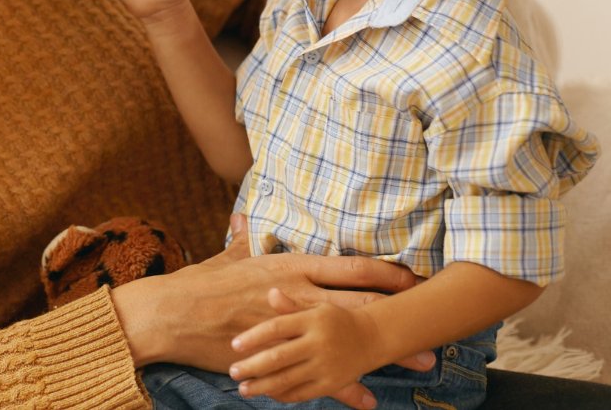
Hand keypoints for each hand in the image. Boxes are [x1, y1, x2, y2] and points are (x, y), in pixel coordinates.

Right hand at [111, 216, 432, 409]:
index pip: (351, 265)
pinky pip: (319, 373)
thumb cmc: (201, 284)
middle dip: (402, 310)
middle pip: (363, 301)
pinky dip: (345, 388)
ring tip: (423, 363)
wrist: (175, 314)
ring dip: (387, 351)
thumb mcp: (227, 257)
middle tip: (436, 320)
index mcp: (292, 267)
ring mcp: (292, 326)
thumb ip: (242, 239)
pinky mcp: (280, 354)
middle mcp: (299, 294)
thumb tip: (243, 218)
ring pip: (349, 338)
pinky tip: (368, 400)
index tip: (415, 274)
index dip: (387, 270)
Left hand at [229, 288, 386, 404]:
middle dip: (253, 366)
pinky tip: (268, 393)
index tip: (234, 345)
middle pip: (279, 357)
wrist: (373, 337)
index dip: (253, 337)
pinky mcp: (332, 383)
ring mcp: (326, 365)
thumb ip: (290, 306)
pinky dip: (283, 395)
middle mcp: (318, 342)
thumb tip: (270, 293)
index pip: (276, 327)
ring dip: (262, 386)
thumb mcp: (315, 306)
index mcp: (311, 319)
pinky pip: (303, 393)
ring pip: (288, 378)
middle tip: (233, 372)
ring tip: (243, 389)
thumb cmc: (334, 319)